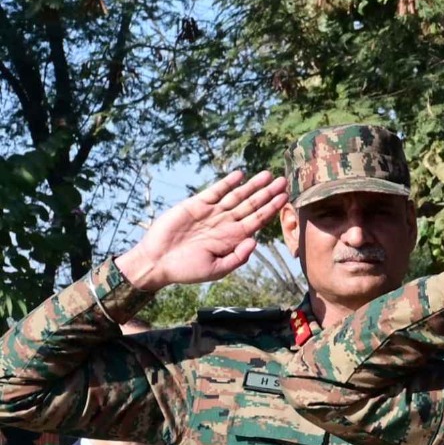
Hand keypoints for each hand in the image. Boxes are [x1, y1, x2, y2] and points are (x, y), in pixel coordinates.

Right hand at [118, 172, 287, 291]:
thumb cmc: (187, 270)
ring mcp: (212, 213)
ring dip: (252, 185)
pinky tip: (240, 175)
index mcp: (233, 238)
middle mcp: (226, 223)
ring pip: (237, 196)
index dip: (272, 208)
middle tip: (283, 181)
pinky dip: (227, 183)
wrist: (158, 262)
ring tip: (267, 175)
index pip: (258, 220)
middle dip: (268, 193)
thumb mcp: (217, 270)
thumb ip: (238, 257)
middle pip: (252, 205)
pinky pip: (215, 191)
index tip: (285, 198)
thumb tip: (255, 241)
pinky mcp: (195, 205)